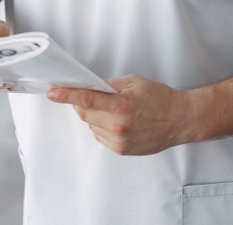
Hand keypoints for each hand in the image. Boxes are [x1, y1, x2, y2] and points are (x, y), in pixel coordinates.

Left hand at [46, 75, 195, 155]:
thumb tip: (90, 87)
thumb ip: (109, 85)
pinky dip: (102, 126)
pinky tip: (116, 121)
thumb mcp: (134, 82)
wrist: (181, 120)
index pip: (86, 99)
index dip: (66, 95)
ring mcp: (120, 140)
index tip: (52, 93)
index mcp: (121, 105)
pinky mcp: (122, 150)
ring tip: (113, 109)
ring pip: (91, 125)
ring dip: (94, 115)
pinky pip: (100, 136)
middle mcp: (119, 125)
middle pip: (84, 113)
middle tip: (88, 94)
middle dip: (82, 102)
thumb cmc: (161, 99)